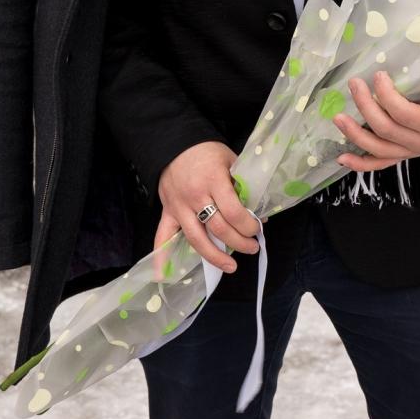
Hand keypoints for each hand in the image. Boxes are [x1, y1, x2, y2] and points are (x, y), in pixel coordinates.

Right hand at [155, 140, 259, 276]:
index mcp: (213, 181)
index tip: (257, 229)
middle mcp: (195, 196)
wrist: (175, 142)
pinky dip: (161, 257)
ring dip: (214, 256)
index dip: (248, 225)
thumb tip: (258, 211)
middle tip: (252, 247)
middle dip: (239, 242)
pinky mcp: (167, 212)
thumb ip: (243, 184)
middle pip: (219, 228)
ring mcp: (179, 206)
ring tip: (231, 267)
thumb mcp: (230, 160)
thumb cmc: (207, 151)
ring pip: (196, 238)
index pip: (234, 212)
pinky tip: (163, 275)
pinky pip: (161, 237)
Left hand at [335, 67, 419, 172]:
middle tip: (354, 84)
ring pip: (378, 149)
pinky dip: (360, 163)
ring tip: (337, 117)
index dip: (387, 96)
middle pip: (386, 130)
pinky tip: (342, 158)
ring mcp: (410, 152)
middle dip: (365, 107)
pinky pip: (379, 163)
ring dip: (355, 134)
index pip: (404, 114)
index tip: (378, 75)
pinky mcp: (401, 154)